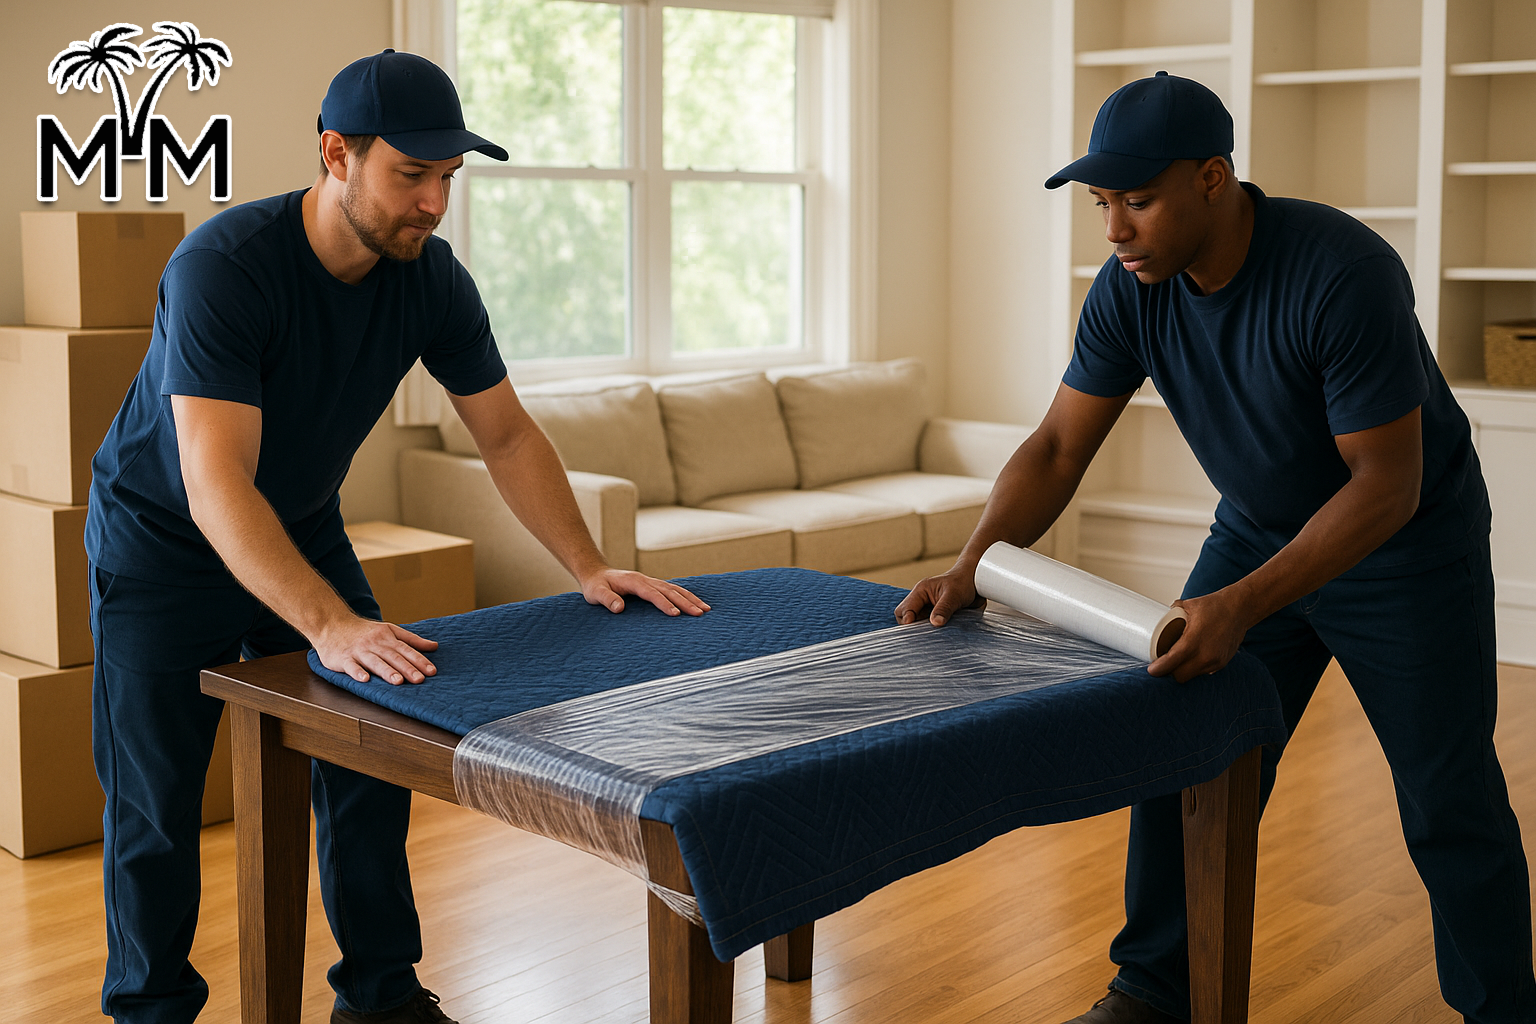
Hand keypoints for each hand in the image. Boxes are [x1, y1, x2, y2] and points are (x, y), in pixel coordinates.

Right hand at [313, 617, 438, 684]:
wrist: (332, 624)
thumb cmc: (364, 631)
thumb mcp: (389, 630)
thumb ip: (411, 639)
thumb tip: (434, 646)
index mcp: (387, 637)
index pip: (406, 650)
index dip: (419, 660)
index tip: (432, 671)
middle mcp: (374, 644)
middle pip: (393, 657)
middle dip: (407, 668)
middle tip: (420, 679)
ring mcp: (358, 651)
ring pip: (375, 662)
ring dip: (387, 671)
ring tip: (398, 681)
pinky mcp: (343, 658)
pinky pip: (351, 666)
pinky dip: (357, 672)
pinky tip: (365, 680)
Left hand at [580, 568, 710, 616]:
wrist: (596, 574)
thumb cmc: (596, 586)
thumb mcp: (596, 593)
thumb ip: (607, 599)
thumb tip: (619, 607)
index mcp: (634, 581)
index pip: (653, 593)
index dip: (664, 604)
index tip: (675, 615)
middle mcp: (646, 580)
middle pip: (670, 590)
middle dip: (686, 602)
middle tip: (701, 613)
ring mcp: (651, 582)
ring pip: (675, 589)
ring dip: (691, 598)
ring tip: (706, 609)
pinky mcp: (652, 586)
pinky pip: (672, 590)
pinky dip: (685, 595)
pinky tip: (695, 602)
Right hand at [895, 566, 984, 626]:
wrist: (976, 582)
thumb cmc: (963, 583)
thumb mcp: (954, 595)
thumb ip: (944, 608)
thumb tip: (935, 623)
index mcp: (920, 591)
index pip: (903, 610)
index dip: (907, 620)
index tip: (916, 629)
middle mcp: (921, 601)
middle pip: (905, 618)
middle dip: (912, 627)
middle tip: (926, 634)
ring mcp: (927, 609)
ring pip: (916, 624)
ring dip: (923, 631)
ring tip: (934, 635)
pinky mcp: (935, 616)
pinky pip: (927, 626)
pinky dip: (931, 632)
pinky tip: (939, 635)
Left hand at [1147, 585, 1253, 682]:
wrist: (1240, 609)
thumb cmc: (1215, 606)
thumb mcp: (1188, 605)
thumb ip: (1171, 612)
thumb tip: (1158, 616)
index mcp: (1194, 641)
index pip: (1172, 662)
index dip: (1159, 668)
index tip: (1151, 670)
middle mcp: (1206, 655)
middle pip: (1180, 675)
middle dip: (1169, 672)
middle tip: (1161, 665)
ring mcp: (1215, 661)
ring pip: (1192, 676)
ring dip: (1182, 671)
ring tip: (1174, 662)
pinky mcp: (1222, 663)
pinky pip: (1203, 672)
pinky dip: (1194, 668)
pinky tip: (1189, 661)